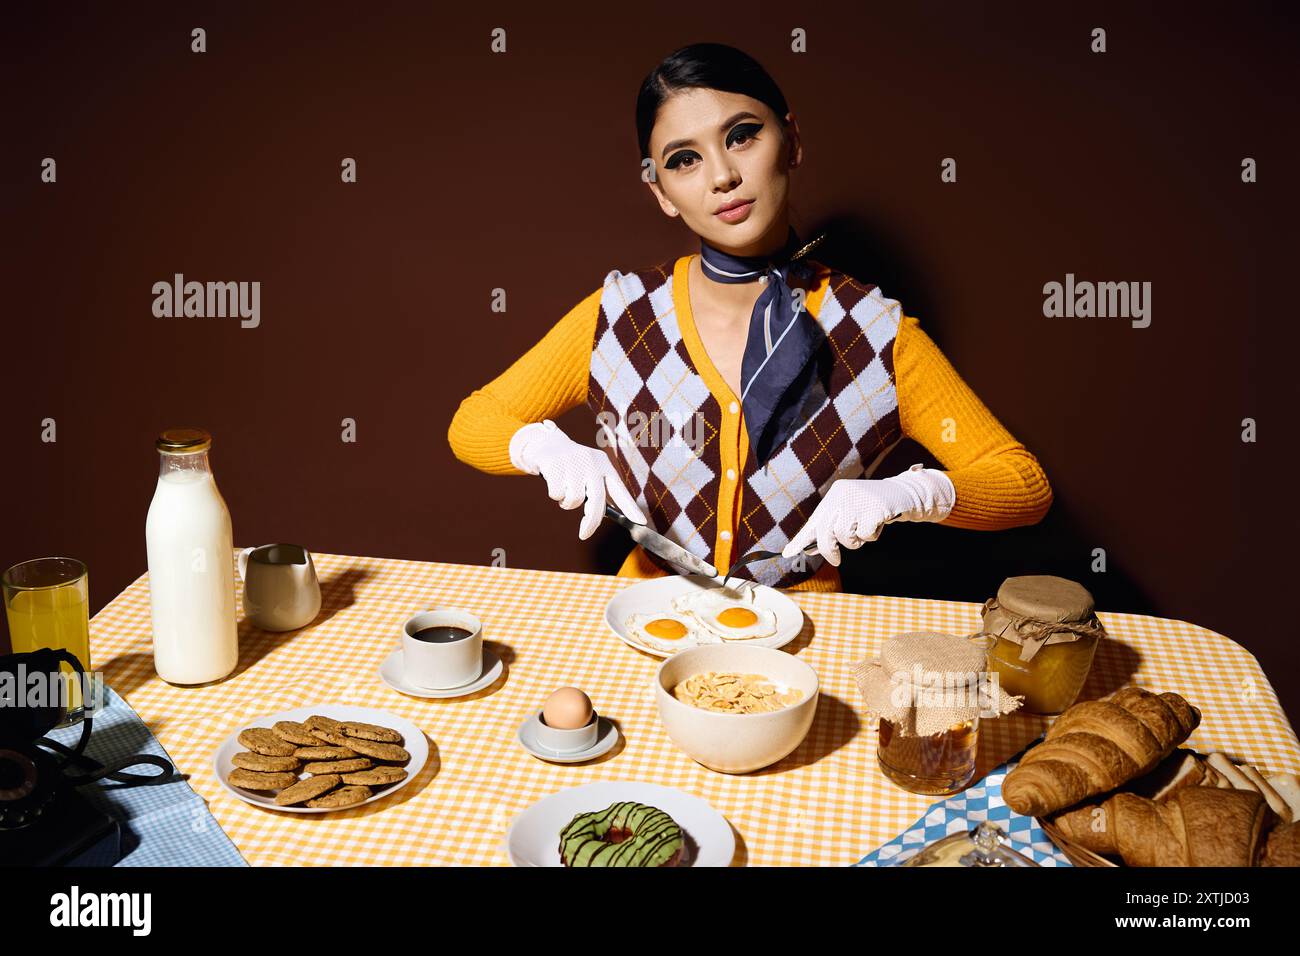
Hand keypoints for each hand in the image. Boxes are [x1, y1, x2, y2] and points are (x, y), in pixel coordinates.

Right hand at [509, 420, 645, 539]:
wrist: (545, 443)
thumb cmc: (570, 465)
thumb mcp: (588, 471)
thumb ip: (597, 489)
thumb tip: (606, 515)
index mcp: (603, 464)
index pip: (620, 489)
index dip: (630, 507)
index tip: (641, 522)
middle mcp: (591, 462)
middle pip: (597, 499)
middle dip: (591, 522)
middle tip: (584, 534)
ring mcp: (573, 462)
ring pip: (575, 499)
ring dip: (567, 503)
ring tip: (563, 491)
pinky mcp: (555, 464)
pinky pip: (557, 494)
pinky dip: (554, 495)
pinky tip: (553, 482)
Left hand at [780, 465, 955, 565]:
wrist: (904, 495)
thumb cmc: (873, 508)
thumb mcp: (850, 515)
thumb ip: (831, 529)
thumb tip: (809, 548)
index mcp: (834, 495)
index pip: (814, 521)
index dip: (801, 539)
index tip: (789, 554)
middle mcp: (843, 494)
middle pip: (825, 531)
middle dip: (829, 550)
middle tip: (836, 561)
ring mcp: (859, 500)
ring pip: (844, 535)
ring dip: (856, 541)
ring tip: (865, 532)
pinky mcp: (874, 508)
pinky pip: (864, 534)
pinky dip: (871, 536)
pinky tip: (878, 525)